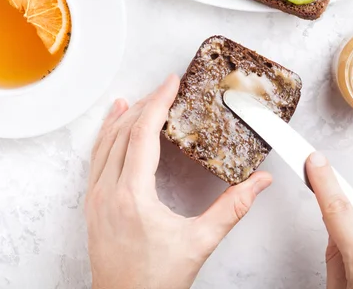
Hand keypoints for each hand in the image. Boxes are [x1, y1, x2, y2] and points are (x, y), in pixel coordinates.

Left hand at [85, 74, 271, 288]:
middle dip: (146, 104)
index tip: (171, 83)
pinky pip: (96, 157)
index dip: (158, 102)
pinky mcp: (92, 203)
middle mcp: (108, 191)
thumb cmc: (156, 282)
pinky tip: (114, 124)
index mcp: (133, 195)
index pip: (143, 134)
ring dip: (126, 116)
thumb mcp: (199, 243)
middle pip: (124, 131)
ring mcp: (96, 196)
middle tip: (166, 88)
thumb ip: (232, 208)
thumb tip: (260, 183)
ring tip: (142, 97)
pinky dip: (107, 134)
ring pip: (106, 141)